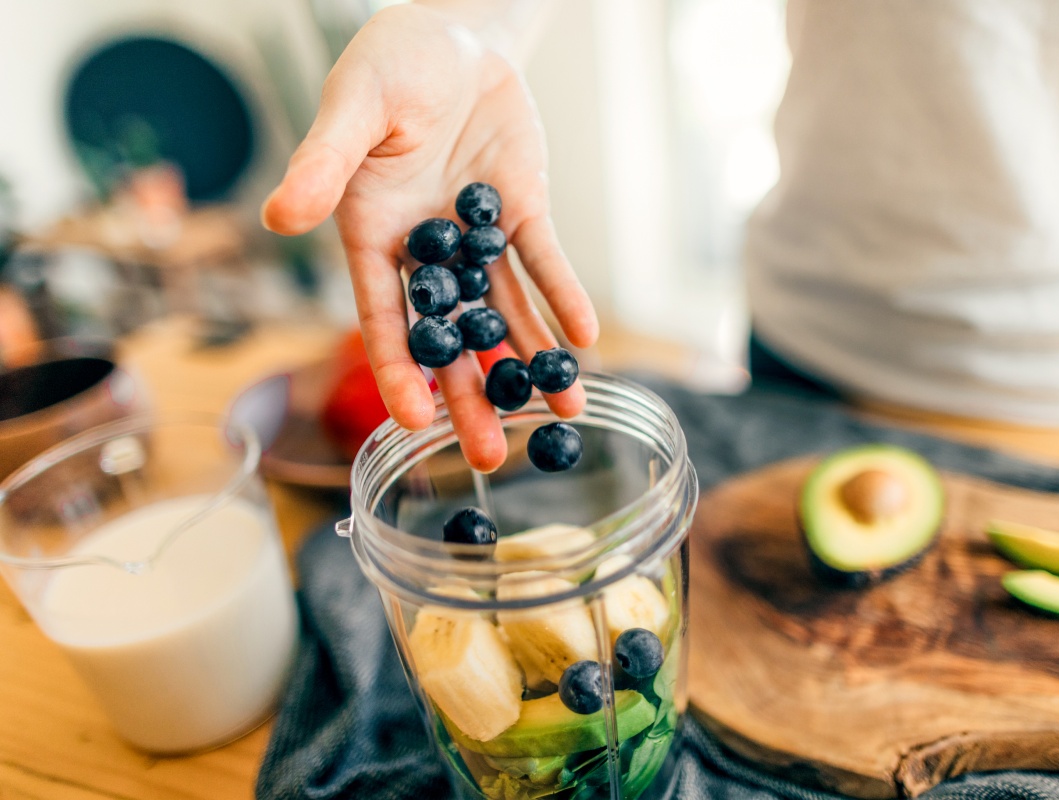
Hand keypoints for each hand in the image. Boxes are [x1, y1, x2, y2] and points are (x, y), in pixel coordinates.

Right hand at [261, 4, 597, 471]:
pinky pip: (544, 264)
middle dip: (472, 394)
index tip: (416, 424)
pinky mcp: (522, 214)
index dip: (400, 371)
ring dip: (530, 362)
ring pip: (504, 313)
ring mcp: (477, 238)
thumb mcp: (353, 109)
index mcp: (372, 237)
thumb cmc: (388, 66)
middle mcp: (426, 252)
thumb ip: (323, 164)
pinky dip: (563, 299)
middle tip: (494, 455)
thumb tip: (277, 218)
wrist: (453, 36)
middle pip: (450, 337)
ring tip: (563, 413)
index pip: (386, 319)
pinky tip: (583, 341)